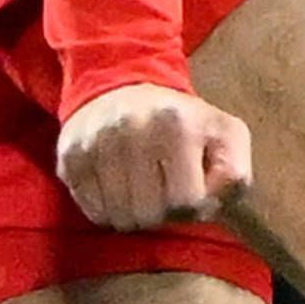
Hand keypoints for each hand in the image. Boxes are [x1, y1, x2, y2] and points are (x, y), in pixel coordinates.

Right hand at [53, 81, 251, 228]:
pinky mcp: (69, 156)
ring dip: (134, 213)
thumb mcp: (225, 135)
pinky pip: (91, 211)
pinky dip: (107, 209)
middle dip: (161, 212)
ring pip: (118, 218)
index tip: (190, 188)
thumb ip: (235, 173)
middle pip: (149, 215)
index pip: (185, 202)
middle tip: (163, 189)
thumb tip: (208, 205)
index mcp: (175, 125)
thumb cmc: (183, 121)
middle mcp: (130, 130)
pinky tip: (117, 187)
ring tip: (141, 188)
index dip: (193, 206)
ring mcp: (94, 143)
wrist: (122, 85)